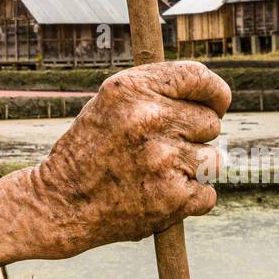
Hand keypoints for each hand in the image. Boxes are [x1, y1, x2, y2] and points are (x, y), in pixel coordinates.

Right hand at [33, 61, 229, 257]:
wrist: (61, 202)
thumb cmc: (89, 149)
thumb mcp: (111, 104)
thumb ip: (155, 92)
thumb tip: (210, 94)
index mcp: (132, 89)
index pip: (198, 77)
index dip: (215, 91)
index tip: (217, 103)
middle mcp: (149, 119)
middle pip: (211, 123)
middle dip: (194, 136)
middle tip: (163, 149)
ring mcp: (163, 159)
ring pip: (214, 159)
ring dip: (195, 169)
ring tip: (159, 173)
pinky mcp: (173, 198)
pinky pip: (208, 193)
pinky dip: (190, 199)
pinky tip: (159, 195)